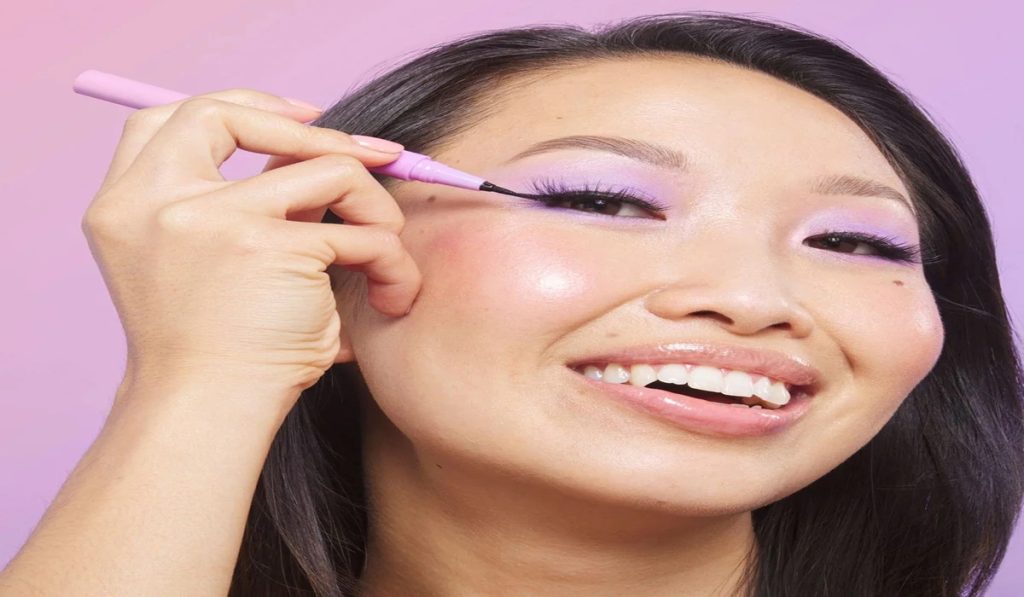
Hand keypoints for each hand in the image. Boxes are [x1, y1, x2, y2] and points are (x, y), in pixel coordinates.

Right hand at [81, 89, 420, 403]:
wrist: (208, 414)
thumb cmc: (217, 353)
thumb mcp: (202, 266)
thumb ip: (238, 207)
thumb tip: (316, 154)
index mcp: (127, 203)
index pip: (177, 118)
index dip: (246, 108)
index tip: (304, 122)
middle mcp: (155, 200)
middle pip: (231, 113)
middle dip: (317, 130)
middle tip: (375, 157)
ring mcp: (210, 217)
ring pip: (328, 168)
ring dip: (375, 206)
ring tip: (386, 254)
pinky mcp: (269, 245)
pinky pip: (362, 232)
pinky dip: (392, 262)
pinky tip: (393, 296)